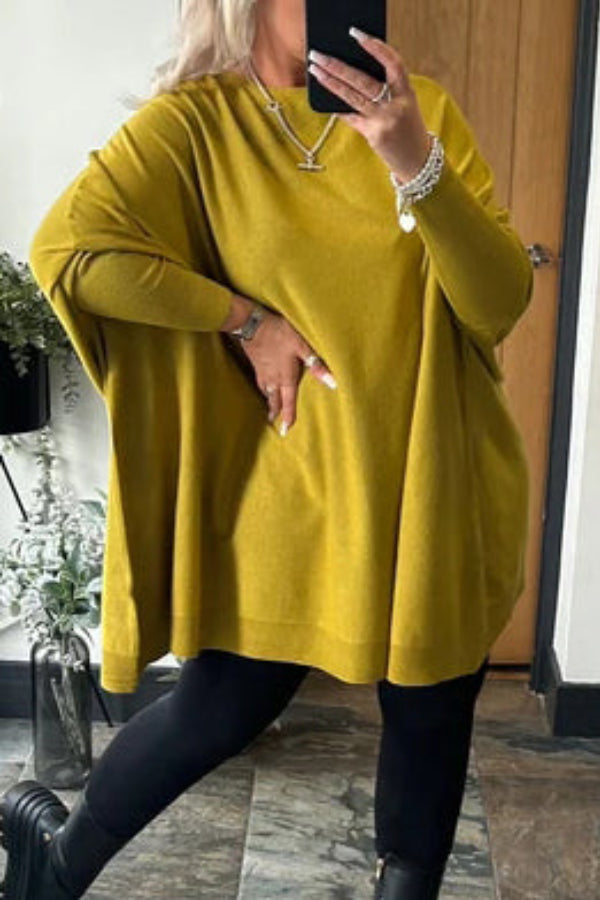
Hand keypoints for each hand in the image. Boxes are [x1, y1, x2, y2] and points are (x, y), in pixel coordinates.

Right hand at [236, 302, 336, 434]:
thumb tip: (333, 383)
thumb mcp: (301, 346)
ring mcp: (262, 372)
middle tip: (274, 423)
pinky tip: (263, 386)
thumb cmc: (278, 333)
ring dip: (268, 401)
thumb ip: (316, 364)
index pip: (288, 402)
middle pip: (274, 400)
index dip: (288, 417)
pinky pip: (260, 383)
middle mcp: (273, 379)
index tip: (286, 430)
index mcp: (286, 378)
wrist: (251, 323)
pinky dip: (263, 389)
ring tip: (269, 408)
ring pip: (265, 392)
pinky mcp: (255, 364)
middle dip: (275, 412)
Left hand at [307, 28, 431, 183]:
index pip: (393, 63)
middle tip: (319, 55)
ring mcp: (383, 122)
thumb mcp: (405, 104)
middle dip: (338, 66)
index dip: (376, 47)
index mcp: (407, 93)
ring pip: (352, 98)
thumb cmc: (408, 128)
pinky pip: (351, 117)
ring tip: (315, 71)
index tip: (357, 35)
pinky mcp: (373, 135)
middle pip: (363, 81)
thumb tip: (356, 72)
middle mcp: (396, 106)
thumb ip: (388, 89)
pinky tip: (323, 97)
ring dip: (331, 83)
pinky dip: (337, 107)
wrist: (417, 161)